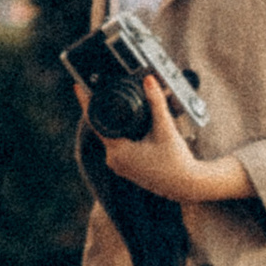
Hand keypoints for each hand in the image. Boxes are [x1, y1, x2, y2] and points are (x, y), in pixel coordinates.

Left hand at [102, 79, 252, 205]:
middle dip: (108, 108)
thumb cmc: (176, 161)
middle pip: (105, 126)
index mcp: (118, 151)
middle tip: (108, 88)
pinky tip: (133, 123)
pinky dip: (124, 132)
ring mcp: (119, 165)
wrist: (186, 186)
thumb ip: (156, 103)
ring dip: (118, 120)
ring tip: (127, 104)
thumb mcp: (165, 129)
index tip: (78, 87)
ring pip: (113, 135)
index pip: (95, 121)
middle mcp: (114, 160)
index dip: (87, 102)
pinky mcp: (127, 167)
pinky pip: (119, 144)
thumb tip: (148, 80)